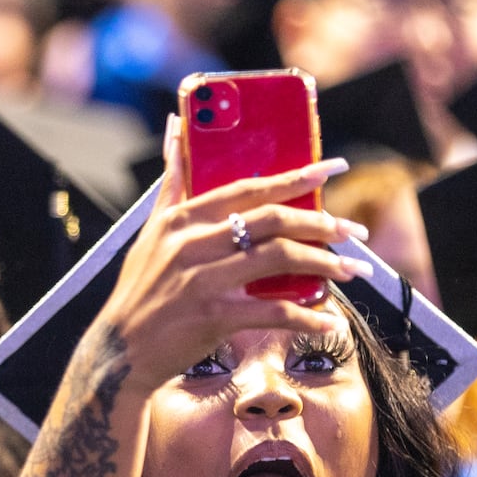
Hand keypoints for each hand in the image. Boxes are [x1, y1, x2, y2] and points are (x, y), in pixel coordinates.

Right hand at [90, 114, 373, 395]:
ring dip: (324, 263)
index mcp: (182, 218)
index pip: (248, 188)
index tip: (332, 169)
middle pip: (272, 220)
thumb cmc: (142, 289)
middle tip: (355, 231)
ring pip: (279, 260)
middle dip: (322, 222)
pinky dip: (305, 316)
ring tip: (353, 269)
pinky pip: (272, 312)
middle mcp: (193, 243)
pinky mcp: (213, 318)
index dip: (294, 177)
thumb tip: (175, 126)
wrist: (121, 350)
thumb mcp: (151, 231)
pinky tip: (327, 320)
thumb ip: (172, 181)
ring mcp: (204, 280)